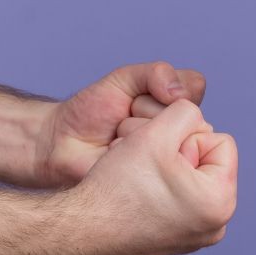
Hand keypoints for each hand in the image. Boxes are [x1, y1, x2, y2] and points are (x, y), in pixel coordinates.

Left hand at [32, 62, 206, 188]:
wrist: (63, 141)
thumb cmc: (94, 110)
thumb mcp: (124, 79)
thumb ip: (155, 73)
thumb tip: (179, 92)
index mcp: (179, 109)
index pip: (192, 88)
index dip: (158, 89)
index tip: (133, 98)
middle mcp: (181, 135)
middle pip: (183, 113)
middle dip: (142, 109)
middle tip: (122, 120)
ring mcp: (170, 160)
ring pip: (168, 134)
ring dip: (132, 131)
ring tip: (117, 138)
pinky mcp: (156, 182)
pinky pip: (151, 158)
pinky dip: (125, 150)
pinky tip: (114, 155)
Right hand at [79, 100, 237, 254]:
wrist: (81, 233)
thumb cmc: (116, 187)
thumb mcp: (155, 133)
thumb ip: (186, 111)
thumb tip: (196, 116)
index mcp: (220, 202)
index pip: (221, 141)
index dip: (186, 136)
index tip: (158, 154)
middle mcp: (215, 226)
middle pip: (207, 161)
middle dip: (177, 152)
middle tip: (145, 165)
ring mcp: (196, 236)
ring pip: (191, 178)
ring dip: (166, 167)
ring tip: (137, 176)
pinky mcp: (177, 241)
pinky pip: (179, 199)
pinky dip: (159, 188)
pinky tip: (134, 192)